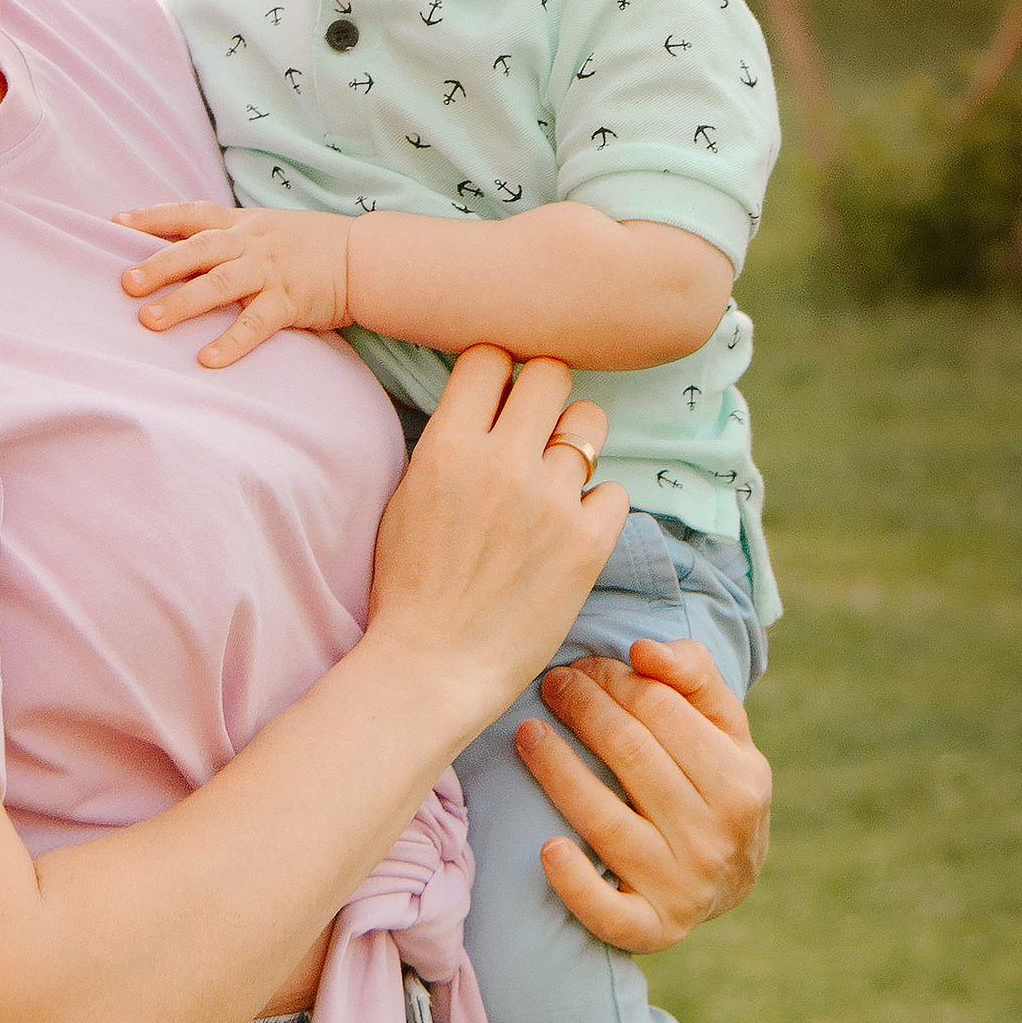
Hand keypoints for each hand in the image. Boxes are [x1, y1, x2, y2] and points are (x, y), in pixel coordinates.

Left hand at [117, 198, 351, 367]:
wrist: (365, 257)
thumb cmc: (307, 247)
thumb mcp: (264, 231)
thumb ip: (225, 240)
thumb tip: (174, 256)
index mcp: (240, 224)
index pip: (189, 214)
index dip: (152, 217)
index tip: (115, 222)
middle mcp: (250, 243)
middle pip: (197, 249)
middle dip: (158, 265)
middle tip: (126, 283)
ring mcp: (270, 271)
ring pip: (220, 284)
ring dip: (183, 303)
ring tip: (150, 322)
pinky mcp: (291, 300)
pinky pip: (256, 323)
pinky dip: (232, 341)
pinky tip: (207, 360)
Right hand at [366, 345, 627, 708]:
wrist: (432, 666)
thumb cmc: (408, 586)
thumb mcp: (407, 496)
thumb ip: (448, 442)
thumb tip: (486, 402)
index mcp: (449, 446)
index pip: (490, 356)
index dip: (497, 372)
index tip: (498, 396)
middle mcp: (503, 463)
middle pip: (551, 372)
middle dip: (544, 392)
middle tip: (536, 425)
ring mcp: (551, 502)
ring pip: (590, 425)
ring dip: (575, 445)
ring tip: (555, 481)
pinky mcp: (588, 544)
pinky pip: (614, 491)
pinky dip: (596, 507)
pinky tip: (570, 530)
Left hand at [514, 637, 771, 951]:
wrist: (733, 879)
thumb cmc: (714, 784)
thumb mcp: (724, 729)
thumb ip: (694, 676)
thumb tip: (644, 648)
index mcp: (739, 779)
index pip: (662, 710)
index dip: (613, 679)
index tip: (582, 665)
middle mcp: (716, 836)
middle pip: (631, 755)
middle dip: (583, 709)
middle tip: (550, 685)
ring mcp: (684, 886)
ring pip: (607, 821)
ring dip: (557, 771)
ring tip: (526, 734)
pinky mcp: (654, 928)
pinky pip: (610, 913)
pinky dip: (576, 884)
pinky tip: (547, 849)